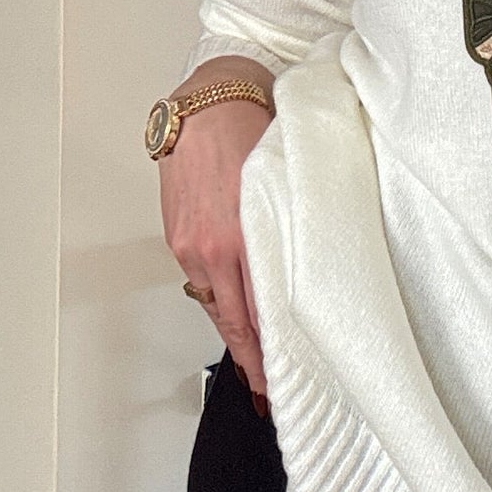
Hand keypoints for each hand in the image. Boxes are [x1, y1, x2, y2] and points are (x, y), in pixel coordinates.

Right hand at [157, 56, 275, 403]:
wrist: (208, 99)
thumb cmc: (255, 125)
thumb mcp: (286, 181)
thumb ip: (294, 225)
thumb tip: (313, 264)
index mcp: (243, 235)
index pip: (261, 311)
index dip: (272, 350)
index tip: (283, 378)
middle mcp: (212, 247)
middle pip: (236, 321)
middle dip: (253, 361)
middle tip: (269, 392)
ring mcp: (190, 245)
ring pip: (216, 306)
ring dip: (236, 337)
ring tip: (254, 367)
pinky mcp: (178, 237)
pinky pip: (201, 284)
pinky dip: (219, 306)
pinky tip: (232, 320)